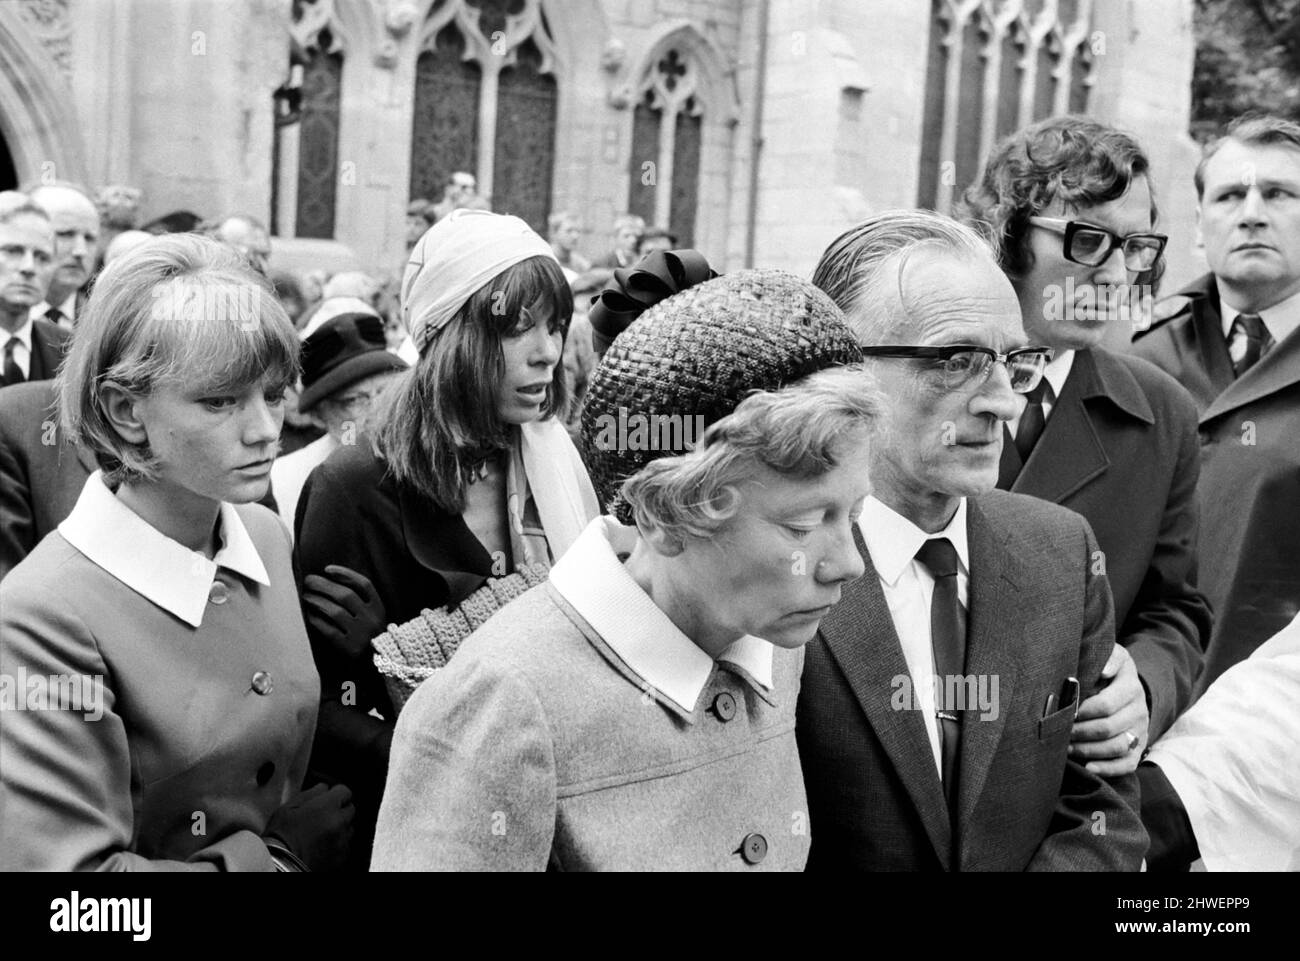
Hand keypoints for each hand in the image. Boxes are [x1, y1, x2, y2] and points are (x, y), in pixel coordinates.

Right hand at [264, 783, 354, 871]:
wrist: (280, 866)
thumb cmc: (281, 838)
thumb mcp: (288, 808)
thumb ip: (310, 793)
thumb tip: (323, 787)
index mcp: (326, 807)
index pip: (344, 791)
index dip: (335, 793)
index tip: (329, 797)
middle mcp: (338, 823)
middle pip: (350, 808)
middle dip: (338, 809)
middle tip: (322, 816)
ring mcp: (342, 840)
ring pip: (349, 827)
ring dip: (339, 826)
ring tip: (321, 832)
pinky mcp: (342, 856)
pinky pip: (346, 844)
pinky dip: (338, 842)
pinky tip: (322, 844)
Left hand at [303, 565, 386, 660]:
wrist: (379, 663)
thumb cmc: (369, 634)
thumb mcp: (373, 615)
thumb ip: (359, 600)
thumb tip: (329, 580)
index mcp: (379, 608)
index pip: (364, 584)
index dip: (345, 573)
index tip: (327, 569)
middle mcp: (371, 619)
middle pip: (346, 595)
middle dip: (324, 585)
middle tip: (309, 580)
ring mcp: (361, 634)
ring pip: (335, 611)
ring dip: (317, 601)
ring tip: (305, 596)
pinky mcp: (350, 648)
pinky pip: (329, 630)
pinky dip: (317, 620)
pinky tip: (309, 614)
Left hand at [1069, 645, 1148, 776]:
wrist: (1130, 687)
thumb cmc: (1111, 671)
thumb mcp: (1114, 656)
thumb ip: (1108, 658)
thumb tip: (1103, 670)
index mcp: (1130, 687)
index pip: (1105, 704)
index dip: (1081, 711)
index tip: (1062, 712)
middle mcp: (1139, 711)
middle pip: (1108, 728)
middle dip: (1079, 732)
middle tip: (1058, 732)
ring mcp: (1140, 731)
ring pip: (1117, 747)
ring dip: (1088, 750)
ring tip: (1066, 748)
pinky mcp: (1139, 747)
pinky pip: (1127, 764)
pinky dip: (1108, 768)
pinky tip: (1088, 767)